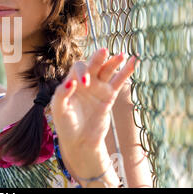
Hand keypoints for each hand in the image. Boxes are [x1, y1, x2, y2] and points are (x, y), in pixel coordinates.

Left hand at [50, 48, 137, 177]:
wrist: (80, 141)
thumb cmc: (66, 125)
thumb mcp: (58, 110)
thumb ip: (61, 95)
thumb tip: (70, 82)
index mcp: (71, 82)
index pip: (78, 68)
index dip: (82, 72)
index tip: (85, 84)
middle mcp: (85, 82)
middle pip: (93, 65)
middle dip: (98, 58)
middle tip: (104, 51)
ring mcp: (98, 88)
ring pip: (107, 71)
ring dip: (113, 62)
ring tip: (122, 55)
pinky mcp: (109, 96)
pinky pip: (118, 82)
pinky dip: (126, 72)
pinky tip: (134, 61)